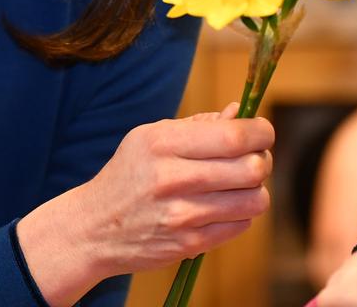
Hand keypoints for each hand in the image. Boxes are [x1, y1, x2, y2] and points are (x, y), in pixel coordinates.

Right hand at [17, 103, 273, 304]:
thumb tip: (241, 112)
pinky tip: (223, 205)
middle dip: (262, 159)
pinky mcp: (190, 244)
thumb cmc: (129, 174)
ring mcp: (182, 215)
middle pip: (251, 168)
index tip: (262, 131)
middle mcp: (172, 178)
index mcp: (162, 143)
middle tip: (254, 157)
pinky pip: (241, 225)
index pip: (234, 135)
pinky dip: (241, 213)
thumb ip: (200, 125)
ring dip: (255, 189)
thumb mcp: (151, 137)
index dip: (261, 131)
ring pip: (254, 200)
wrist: (94, 228)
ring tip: (239, 183)